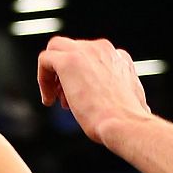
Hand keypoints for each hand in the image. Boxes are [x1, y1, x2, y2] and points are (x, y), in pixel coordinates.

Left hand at [37, 36, 151, 143]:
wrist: (125, 123)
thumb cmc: (128, 121)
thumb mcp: (129, 100)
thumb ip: (119, 91)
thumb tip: (120, 101)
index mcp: (119, 58)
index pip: (91, 58)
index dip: (82, 77)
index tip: (80, 98)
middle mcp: (103, 49)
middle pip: (72, 50)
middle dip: (66, 73)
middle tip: (66, 99)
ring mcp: (85, 52)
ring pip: (56, 49)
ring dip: (53, 74)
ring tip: (57, 100)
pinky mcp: (68, 61)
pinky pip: (45, 59)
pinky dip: (42, 78)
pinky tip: (48, 99)